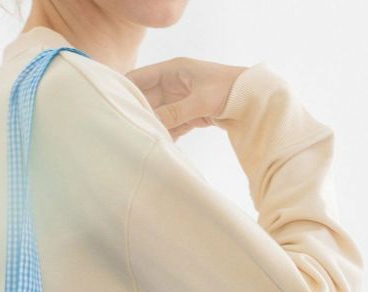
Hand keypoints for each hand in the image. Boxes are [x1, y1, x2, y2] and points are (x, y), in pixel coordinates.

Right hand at [126, 57, 248, 140]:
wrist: (255, 100)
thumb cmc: (230, 90)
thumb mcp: (200, 101)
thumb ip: (174, 113)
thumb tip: (150, 125)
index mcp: (173, 70)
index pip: (139, 78)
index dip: (124, 91)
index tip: (112, 107)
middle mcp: (173, 83)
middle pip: (146, 100)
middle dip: (137, 114)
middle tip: (125, 131)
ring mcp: (180, 100)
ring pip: (157, 115)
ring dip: (152, 127)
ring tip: (139, 142)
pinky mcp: (188, 114)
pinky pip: (170, 125)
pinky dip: (166, 135)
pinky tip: (160, 146)